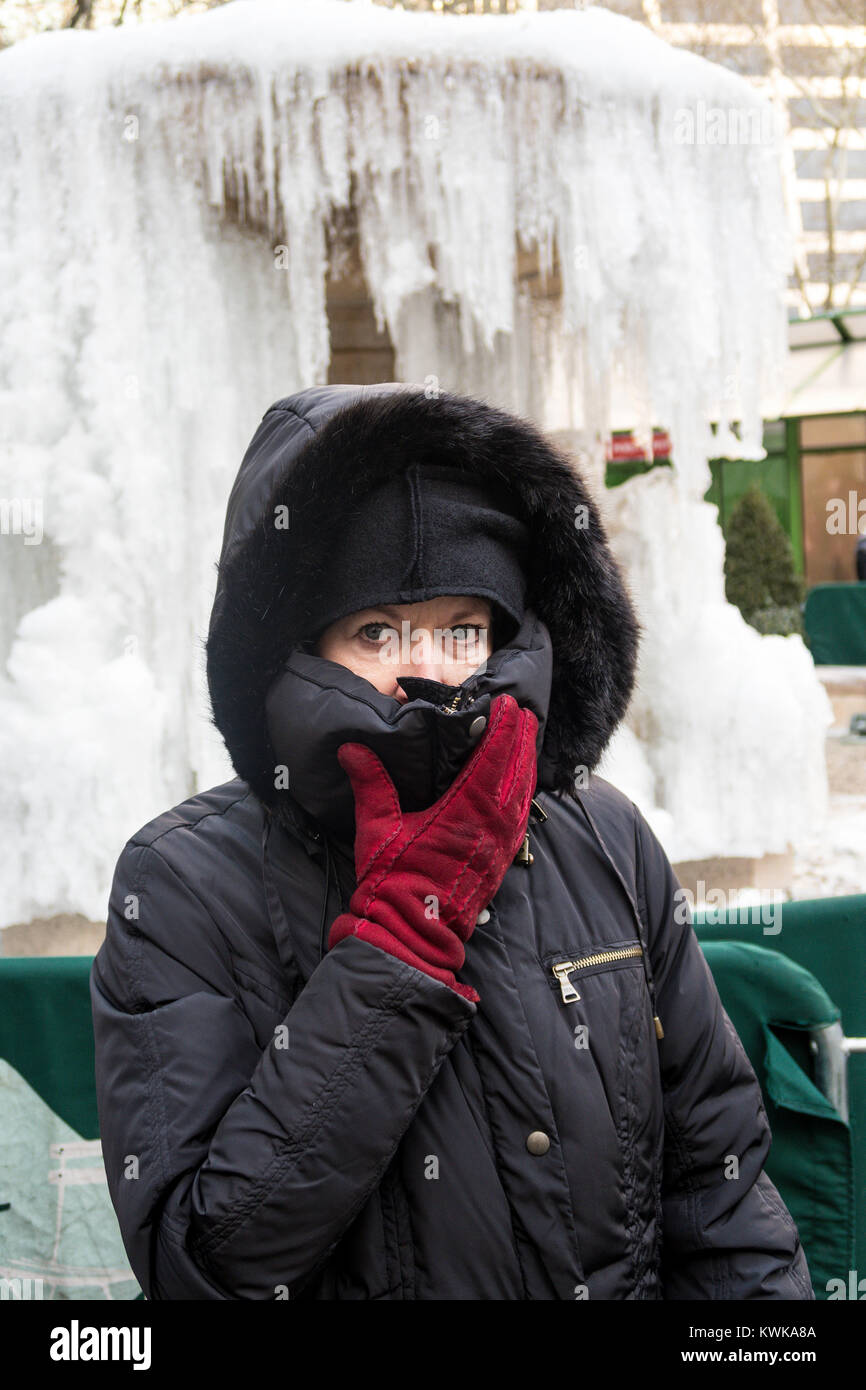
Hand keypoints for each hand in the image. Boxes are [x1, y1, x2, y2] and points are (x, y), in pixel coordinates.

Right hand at [327, 694, 538, 1002]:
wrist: (411, 935)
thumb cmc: (393, 884)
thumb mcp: (377, 829)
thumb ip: (370, 785)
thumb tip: (352, 748)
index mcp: (462, 813)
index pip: (491, 760)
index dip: (501, 730)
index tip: (507, 705)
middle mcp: (490, 827)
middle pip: (515, 772)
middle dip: (520, 739)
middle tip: (522, 712)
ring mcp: (499, 846)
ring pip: (523, 795)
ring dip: (526, 763)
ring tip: (526, 738)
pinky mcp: (500, 862)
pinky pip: (520, 819)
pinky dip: (524, 794)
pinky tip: (522, 785)